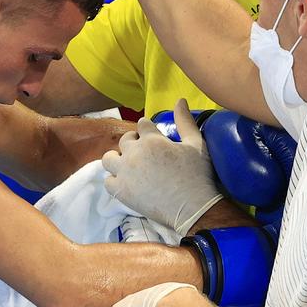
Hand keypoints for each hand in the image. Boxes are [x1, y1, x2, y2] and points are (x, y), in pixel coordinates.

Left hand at [103, 99, 222, 236]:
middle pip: (125, 140)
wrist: (193, 207)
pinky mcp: (121, 191)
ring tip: (129, 166)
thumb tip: (180, 99)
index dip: (148, 130)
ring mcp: (125, 172)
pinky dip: (115, 180)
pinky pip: (108, 181)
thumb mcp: (196, 144)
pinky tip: (127, 183)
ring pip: (109, 158)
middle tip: (145, 154)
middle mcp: (134, 153)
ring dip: (117, 159)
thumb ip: (185, 121)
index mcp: (152, 139)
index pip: (142, 124)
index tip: (154, 138)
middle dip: (133, 143)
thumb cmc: (198, 175)